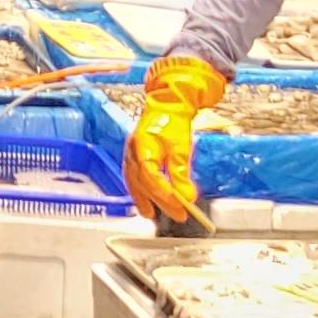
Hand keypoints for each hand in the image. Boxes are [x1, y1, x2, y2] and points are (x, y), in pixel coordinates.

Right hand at [124, 52, 223, 228]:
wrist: (167, 103)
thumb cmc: (173, 121)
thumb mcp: (181, 148)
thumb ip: (181, 174)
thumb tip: (187, 197)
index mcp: (143, 145)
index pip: (151, 175)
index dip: (164, 193)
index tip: (179, 205)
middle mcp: (132, 150)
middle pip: (142, 182)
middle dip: (158, 201)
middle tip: (176, 215)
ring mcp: (130, 152)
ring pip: (133, 181)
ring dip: (142, 199)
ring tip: (150, 214)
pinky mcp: (133, 154)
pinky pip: (132, 176)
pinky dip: (139, 189)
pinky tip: (144, 199)